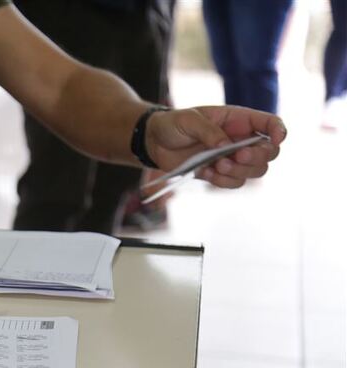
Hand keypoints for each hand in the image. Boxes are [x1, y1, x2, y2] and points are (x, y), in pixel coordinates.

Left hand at [147, 106, 286, 187]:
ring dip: (240, 171)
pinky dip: (224, 181)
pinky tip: (207, 173)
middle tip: (236, 155)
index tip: (276, 140)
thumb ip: (209, 131)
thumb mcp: (189, 120)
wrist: (154, 142)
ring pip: (255, 171)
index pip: (270, 124)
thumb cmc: (173, 123)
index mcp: (239, 120)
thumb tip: (227, 147)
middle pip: (268, 153)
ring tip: (217, 165)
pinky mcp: (219, 173)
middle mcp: (240, 140)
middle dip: (257, 157)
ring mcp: (231, 158)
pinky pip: (234, 183)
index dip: (279, 132)